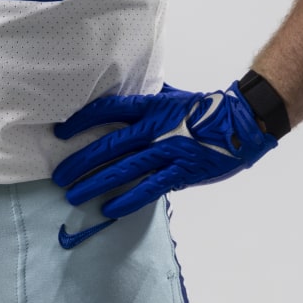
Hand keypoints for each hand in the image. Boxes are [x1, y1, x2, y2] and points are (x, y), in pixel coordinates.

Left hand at [50, 82, 275, 246]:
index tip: (62, 131)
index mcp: (151, 107)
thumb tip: (127, 92)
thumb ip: (149, 96)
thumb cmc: (206, 109)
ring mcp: (167, 152)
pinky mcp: (180, 172)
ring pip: (123, 169)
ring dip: (95, 183)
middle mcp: (154, 129)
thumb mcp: (174, 96)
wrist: (243, 123)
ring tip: (73, 195)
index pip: (109, 110)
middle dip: (81, 161)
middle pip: (109, 145)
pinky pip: (149, 188)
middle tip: (60, 175)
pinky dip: (127, 200)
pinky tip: (109, 210)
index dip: (82, 119)